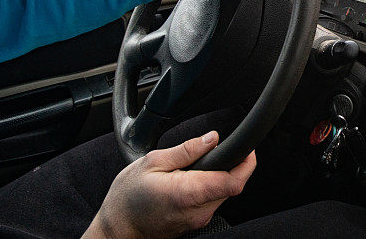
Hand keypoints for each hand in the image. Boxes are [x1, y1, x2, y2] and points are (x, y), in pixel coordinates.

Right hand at [83, 131, 255, 238]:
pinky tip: (191, 180)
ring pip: (223, 193)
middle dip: (230, 166)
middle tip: (214, 151)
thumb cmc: (128, 197)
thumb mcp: (153, 162)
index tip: (247, 148)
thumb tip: (212, 138)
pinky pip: (212, 201)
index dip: (246, 163)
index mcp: (188, 193)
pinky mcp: (196, 223)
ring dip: (218, 177)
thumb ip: (187, 150)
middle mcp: (198, 211)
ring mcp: (198, 220)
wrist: (117, 228)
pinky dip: (209, 188)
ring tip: (195, 167)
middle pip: (232, 186)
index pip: (234, 182)